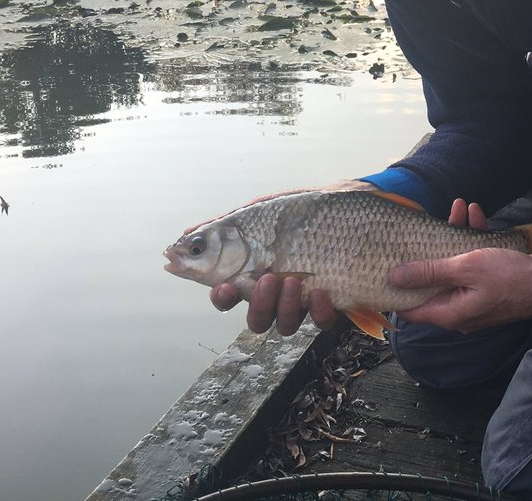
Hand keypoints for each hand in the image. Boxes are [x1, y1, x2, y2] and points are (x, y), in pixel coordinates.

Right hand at [206, 180, 373, 333]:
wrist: (346, 206)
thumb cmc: (300, 211)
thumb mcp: (263, 211)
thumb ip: (225, 227)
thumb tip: (185, 238)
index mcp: (255, 273)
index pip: (230, 295)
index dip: (223, 297)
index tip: (224, 287)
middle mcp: (277, 294)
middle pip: (257, 319)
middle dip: (259, 303)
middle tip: (266, 278)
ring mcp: (303, 301)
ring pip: (285, 325)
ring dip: (285, 307)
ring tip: (293, 280)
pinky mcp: (331, 303)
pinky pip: (321, 321)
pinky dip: (319, 310)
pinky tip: (321, 290)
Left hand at [390, 200, 531, 332]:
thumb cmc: (510, 278)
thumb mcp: (466, 268)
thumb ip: (429, 271)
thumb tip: (393, 277)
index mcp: (449, 312)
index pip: (410, 308)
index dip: (396, 288)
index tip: (386, 263)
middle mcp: (459, 308)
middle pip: (431, 281)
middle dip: (427, 251)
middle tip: (421, 225)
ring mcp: (474, 295)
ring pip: (453, 266)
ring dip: (454, 236)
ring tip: (457, 207)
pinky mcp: (488, 283)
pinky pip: (472, 262)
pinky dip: (472, 239)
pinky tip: (475, 213)